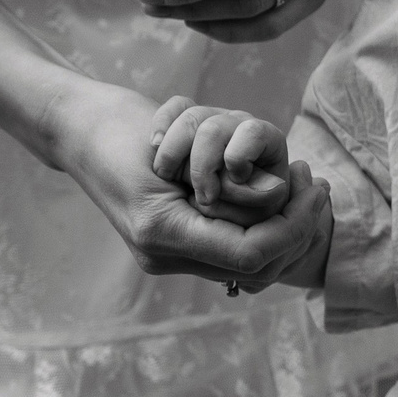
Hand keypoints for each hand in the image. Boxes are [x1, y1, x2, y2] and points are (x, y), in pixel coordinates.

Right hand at [53, 78, 330, 289]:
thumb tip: (278, 195)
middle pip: (256, 265)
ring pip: (247, 263)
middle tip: (316, 183)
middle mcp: (164, 255)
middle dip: (294, 227)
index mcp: (162, 234)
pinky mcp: (170, 243)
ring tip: (302, 184)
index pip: (251, 253)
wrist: (80, 131)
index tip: (314, 184)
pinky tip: (278, 195)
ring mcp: (165, 255)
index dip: (292, 224)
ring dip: (280, 226)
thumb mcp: (177, 148)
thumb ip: (223, 182)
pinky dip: (259, 225)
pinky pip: (230, 249)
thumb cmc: (123, 131)